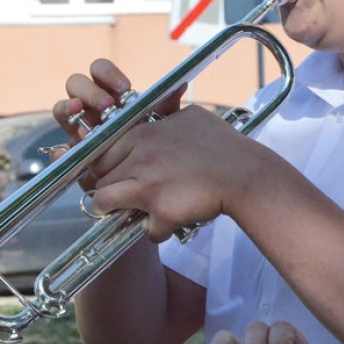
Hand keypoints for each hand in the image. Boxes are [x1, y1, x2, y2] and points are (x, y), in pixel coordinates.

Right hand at [50, 58, 184, 190]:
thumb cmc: (154, 147)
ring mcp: (76, 129)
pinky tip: (66, 151)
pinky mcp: (72, 156)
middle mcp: (89, 107)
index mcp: (109, 94)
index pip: (99, 72)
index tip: (124, 87)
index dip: (107, 74)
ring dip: (68, 109)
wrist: (148, 179)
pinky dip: (59, 150)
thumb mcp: (163, 128)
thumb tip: (178, 86)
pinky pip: (58, 149)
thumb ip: (166, 108)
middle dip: (89, 92)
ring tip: (81, 117)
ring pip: (62, 109)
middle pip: (76, 84)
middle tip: (106, 106)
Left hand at [88, 103, 265, 240]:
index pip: (99, 153)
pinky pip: (145, 230)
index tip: (116, 175)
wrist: (245, 174)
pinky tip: (172, 222)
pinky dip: (158, 230)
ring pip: (105, 204)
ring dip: (120, 211)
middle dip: (111, 190)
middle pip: (99, 180)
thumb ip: (165, 115)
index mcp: (141, 135)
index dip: (106, 167)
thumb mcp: (190, 117)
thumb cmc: (222, 144)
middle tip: (128, 196)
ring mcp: (147, 186)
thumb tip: (158, 112)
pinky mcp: (162, 212)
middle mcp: (138, 159)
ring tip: (139, 212)